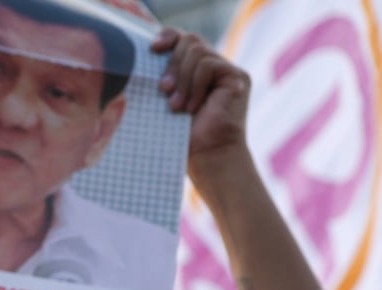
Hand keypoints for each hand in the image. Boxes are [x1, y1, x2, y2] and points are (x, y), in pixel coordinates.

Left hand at [152, 28, 250, 176]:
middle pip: (190, 41)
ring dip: (182, 79)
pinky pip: (209, 65)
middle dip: (172, 64)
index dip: (168, 37)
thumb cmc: (182, 139)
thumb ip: (163, 80)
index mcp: (194, 71)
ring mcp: (227, 71)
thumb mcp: (165, 103)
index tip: (152, 49)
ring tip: (177, 107)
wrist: (207, 159)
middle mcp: (213, 67)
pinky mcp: (237, 77)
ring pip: (198, 52)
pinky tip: (192, 107)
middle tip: (163, 90)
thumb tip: (145, 58)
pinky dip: (195, 85)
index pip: (183, 39)